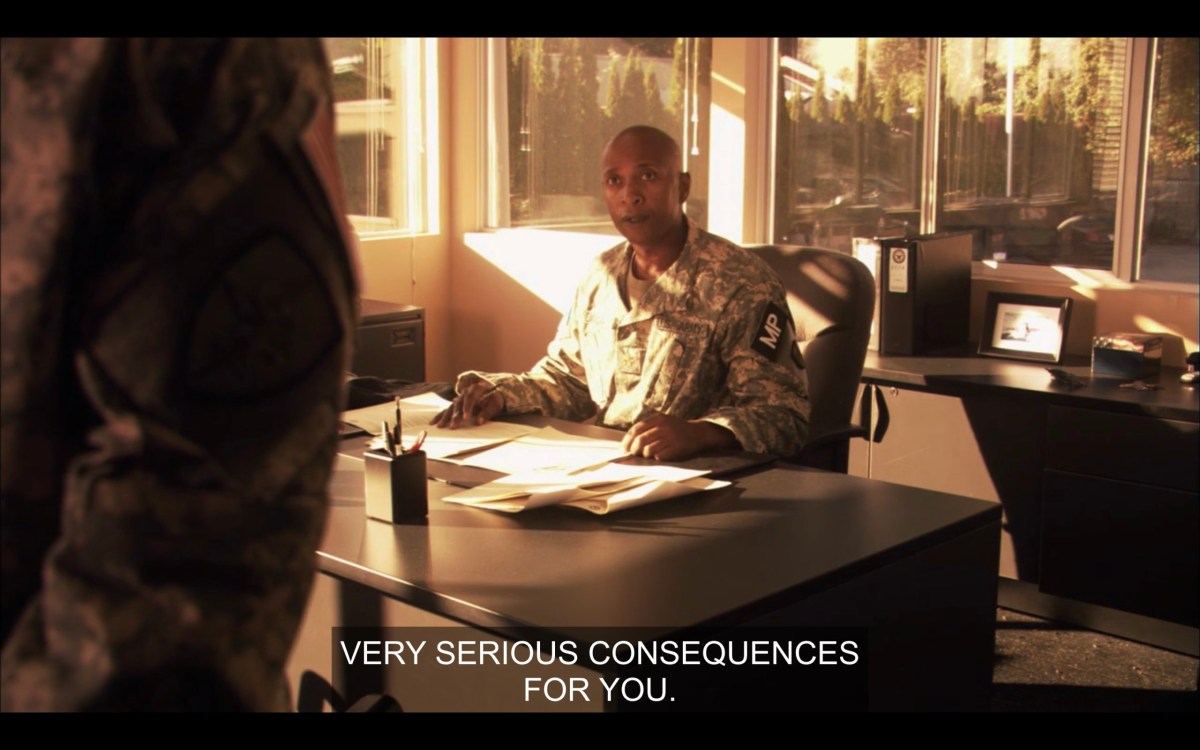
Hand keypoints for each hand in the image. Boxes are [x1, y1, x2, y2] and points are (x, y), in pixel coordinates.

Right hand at [432, 374, 504, 428]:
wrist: (493, 392)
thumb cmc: (495, 398)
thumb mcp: (495, 404)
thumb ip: (487, 412)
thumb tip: (479, 422)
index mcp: (476, 388)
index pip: (470, 398)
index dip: (467, 408)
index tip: (465, 418)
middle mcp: (465, 392)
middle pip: (458, 404)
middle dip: (455, 416)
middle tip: (452, 426)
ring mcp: (459, 397)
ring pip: (451, 407)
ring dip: (445, 417)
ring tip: (440, 426)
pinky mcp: (456, 403)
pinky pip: (447, 409)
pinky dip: (440, 416)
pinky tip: (433, 422)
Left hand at [621, 415, 737, 460]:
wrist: (699, 433)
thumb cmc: (677, 430)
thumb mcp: (663, 422)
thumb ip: (648, 427)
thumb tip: (629, 440)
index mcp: (658, 419)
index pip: (636, 429)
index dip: (627, 440)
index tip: (624, 448)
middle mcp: (663, 427)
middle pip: (640, 440)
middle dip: (634, 450)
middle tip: (633, 455)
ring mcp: (670, 438)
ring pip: (648, 449)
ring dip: (645, 455)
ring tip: (648, 455)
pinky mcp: (676, 448)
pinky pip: (659, 456)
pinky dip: (656, 458)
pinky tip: (659, 456)